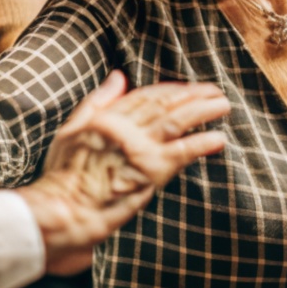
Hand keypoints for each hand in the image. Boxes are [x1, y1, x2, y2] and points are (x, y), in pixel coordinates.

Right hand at [19, 74, 229, 273]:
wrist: (64, 211)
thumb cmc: (63, 177)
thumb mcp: (71, 130)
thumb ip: (97, 102)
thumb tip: (118, 76)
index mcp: (106, 117)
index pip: (145, 96)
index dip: (169, 90)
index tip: (186, 88)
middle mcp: (124, 127)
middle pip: (165, 104)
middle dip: (192, 95)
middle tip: (214, 91)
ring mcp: (138, 147)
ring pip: (177, 120)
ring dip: (203, 110)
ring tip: (222, 105)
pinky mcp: (150, 170)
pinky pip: (182, 152)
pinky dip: (201, 143)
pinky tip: (218, 138)